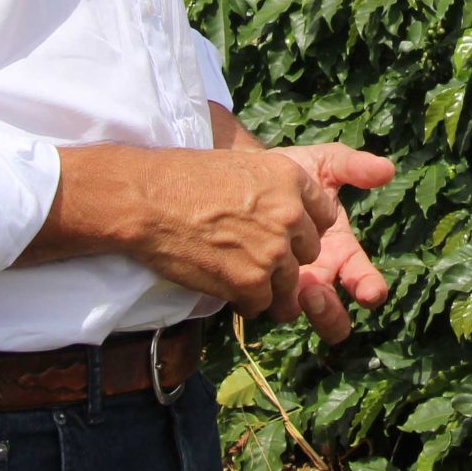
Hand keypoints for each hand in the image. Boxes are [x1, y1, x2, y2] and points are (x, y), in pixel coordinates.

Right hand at [118, 147, 340, 317]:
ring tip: (232, 268)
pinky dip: (243, 300)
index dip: (302, 227)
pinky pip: (261, 304)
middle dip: (287, 256)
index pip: (324, 215)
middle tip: (252, 251)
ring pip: (289, 283)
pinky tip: (221, 281)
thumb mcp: (243, 166)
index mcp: (291, 178)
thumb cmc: (185, 178)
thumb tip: (291, 212)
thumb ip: (276, 189)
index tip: (284, 232)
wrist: (147, 200)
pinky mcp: (251, 283)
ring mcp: (273, 251)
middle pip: (310, 252)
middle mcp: (290, 214)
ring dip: (266, 282)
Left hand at [269, 142, 396, 341]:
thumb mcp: (325, 163)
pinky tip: (252, 277)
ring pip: (297, 315)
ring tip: (288, 288)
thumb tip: (388, 169)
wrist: (245, 175)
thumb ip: (354, 166)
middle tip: (314, 292)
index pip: (364, 280)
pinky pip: (260, 302)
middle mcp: (319, 275)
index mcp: (342, 251)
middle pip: (333, 318)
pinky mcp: (256, 285)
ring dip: (295, 309)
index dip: (370, 289)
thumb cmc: (293, 171)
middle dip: (328, 313)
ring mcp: (287, 284)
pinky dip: (259, 296)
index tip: (369, 292)